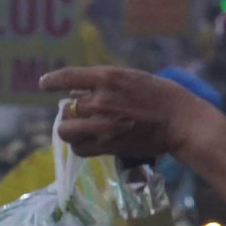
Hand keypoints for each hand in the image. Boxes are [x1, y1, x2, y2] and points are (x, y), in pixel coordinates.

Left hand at [38, 66, 215, 158]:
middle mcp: (101, 99)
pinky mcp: (108, 145)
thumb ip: (103, 84)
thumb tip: (75, 93)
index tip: (44, 84)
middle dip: (68, 112)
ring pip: (66, 131)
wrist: (181, 120)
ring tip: (80, 128)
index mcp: (108, 77)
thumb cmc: (160, 96)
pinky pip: (79, 148)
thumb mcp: (131, 78)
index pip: (68, 76)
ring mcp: (103, 124)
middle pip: (65, 109)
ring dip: (70, 129)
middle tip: (77, 114)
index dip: (53, 80)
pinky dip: (79, 145)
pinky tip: (87, 140)